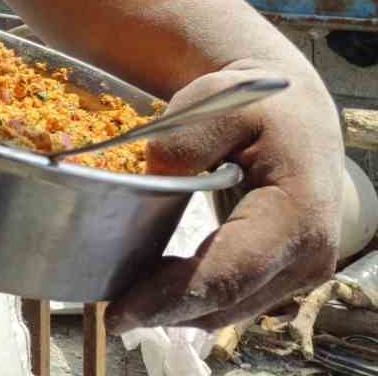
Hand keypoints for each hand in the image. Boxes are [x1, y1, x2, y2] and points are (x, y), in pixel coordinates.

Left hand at [105, 63, 342, 332]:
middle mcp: (307, 255)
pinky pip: (235, 297)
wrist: (295, 110)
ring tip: (125, 303)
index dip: (172, 298)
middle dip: (165, 311)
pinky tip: (154, 287)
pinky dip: (194, 298)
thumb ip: (182, 141)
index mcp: (296, 214)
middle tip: (111, 313)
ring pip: (230, 308)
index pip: (228, 272)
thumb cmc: (256, 104)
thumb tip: (149, 180)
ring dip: (178, 311)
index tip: (121, 312)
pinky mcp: (283, 273)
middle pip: (226, 301)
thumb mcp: (217, 103)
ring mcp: (298, 270)